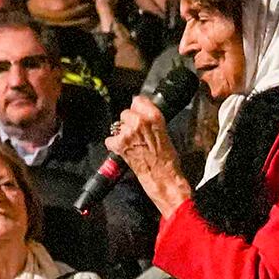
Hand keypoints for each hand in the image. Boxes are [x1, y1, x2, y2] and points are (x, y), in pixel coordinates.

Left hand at [105, 93, 188, 216]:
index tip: (138, 113)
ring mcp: (127, 133)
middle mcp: (139, 122)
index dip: (137, 108)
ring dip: (122, 133)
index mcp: (154, 116)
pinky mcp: (119, 145)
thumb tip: (142, 113)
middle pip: (125, 113)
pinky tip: (125, 150)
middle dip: (129, 122)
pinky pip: (110, 139)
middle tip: (137, 133)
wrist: (163, 178)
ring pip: (117, 125)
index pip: (138, 100)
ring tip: (133, 144)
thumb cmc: (168, 159)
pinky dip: (115, 145)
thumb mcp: (165, 131)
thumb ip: (152, 119)